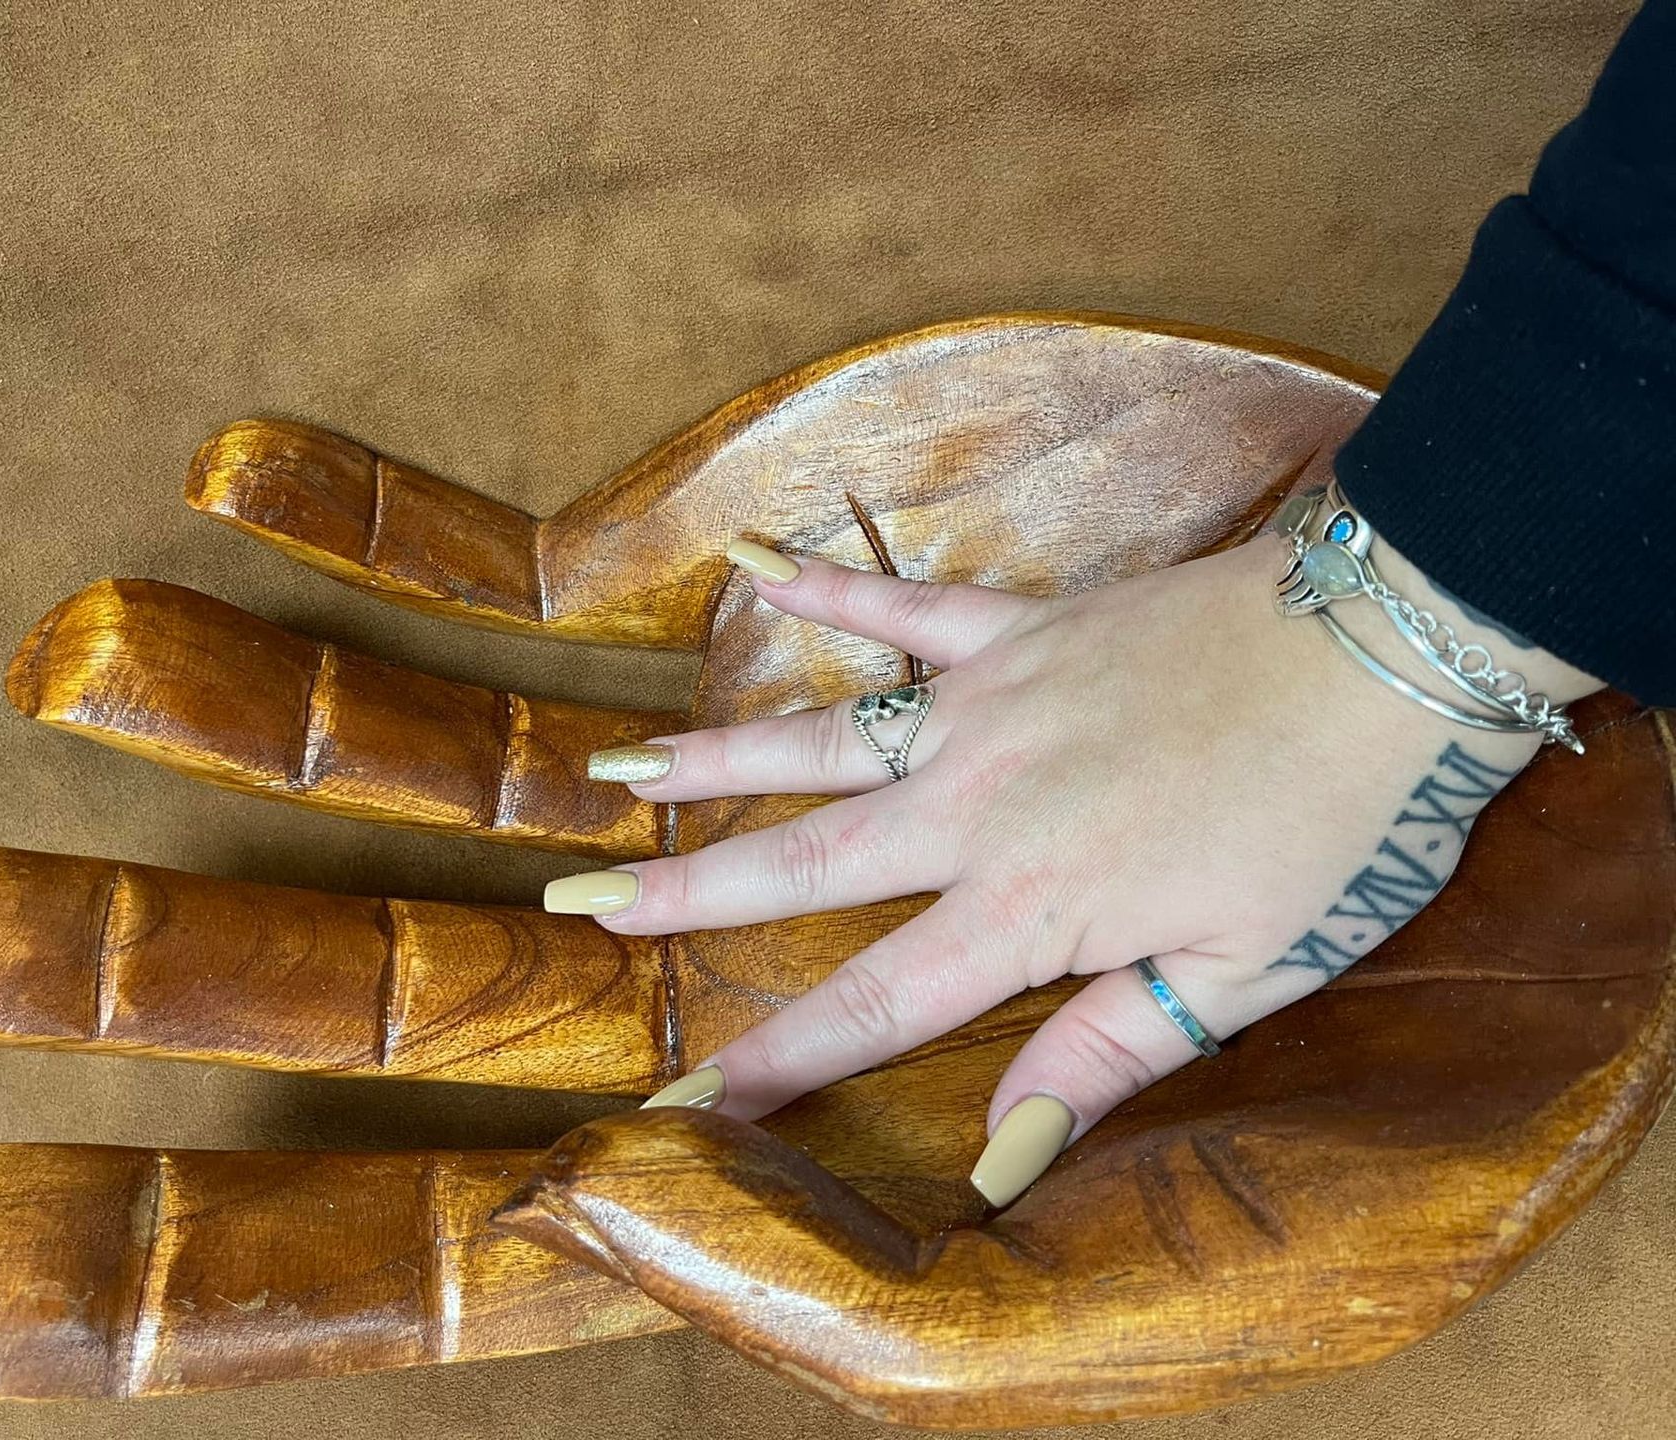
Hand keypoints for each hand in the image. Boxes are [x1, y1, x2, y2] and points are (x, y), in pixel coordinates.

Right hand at [548, 528, 1602, 1204]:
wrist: (1390, 649)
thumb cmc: (1335, 826)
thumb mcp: (1241, 973)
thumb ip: (1107, 1055)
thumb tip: (1002, 1155)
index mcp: (1026, 907)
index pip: (872, 1005)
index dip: (772, 1062)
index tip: (680, 1108)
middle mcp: (975, 806)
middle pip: (800, 861)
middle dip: (681, 892)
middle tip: (573, 899)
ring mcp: (988, 705)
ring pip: (821, 737)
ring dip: (710, 755)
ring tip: (611, 762)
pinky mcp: (1021, 628)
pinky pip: (907, 605)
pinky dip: (832, 585)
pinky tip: (757, 562)